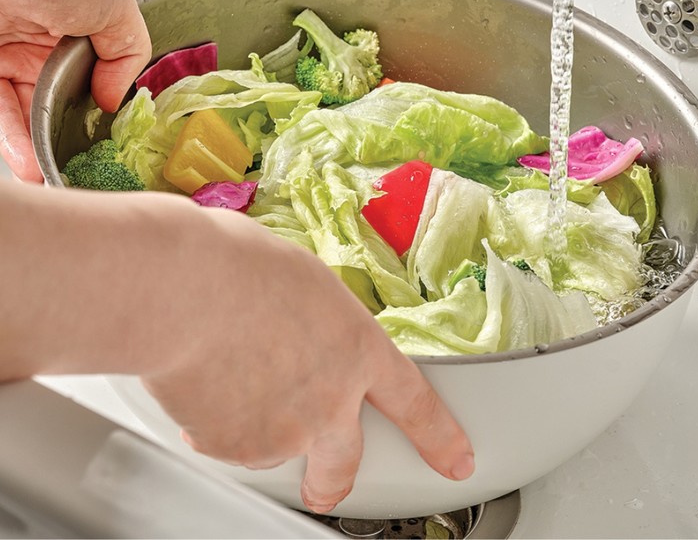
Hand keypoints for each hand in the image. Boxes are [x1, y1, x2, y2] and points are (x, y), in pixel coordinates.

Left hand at [0, 0, 150, 180]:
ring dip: (44, 148)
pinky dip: (15, 142)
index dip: (108, 110)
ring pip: (33, 115)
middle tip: (86, 168)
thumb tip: (114, 99)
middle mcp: (45, 46)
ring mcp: (10, 60)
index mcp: (83, 28)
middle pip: (66, 104)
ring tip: (55, 175)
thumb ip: (130, 50)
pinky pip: (1, 115)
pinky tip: (30, 161)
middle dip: (74, 138)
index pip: (101, 79)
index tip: (115, 141)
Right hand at [142, 209, 474, 513]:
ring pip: (274, 450)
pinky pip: (226, 443)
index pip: (414, 402)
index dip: (439, 436)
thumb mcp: (307, 283)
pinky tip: (203, 379)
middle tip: (323, 485)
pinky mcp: (234, 448)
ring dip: (258, 429)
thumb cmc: (242, 267)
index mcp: (358, 349)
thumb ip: (320, 325)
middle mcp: (329, 402)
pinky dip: (215, 423)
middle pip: (344, 466)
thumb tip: (306, 334)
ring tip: (229, 371)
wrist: (187, 288)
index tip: (456, 461)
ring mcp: (283, 432)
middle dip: (335, 481)